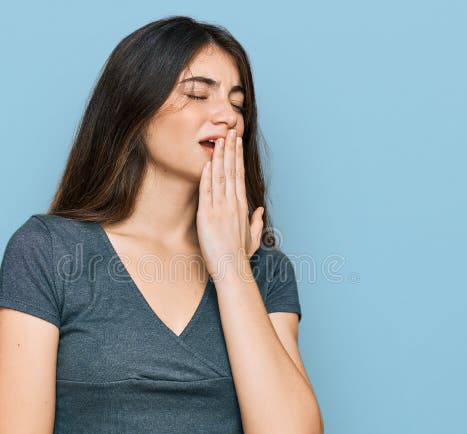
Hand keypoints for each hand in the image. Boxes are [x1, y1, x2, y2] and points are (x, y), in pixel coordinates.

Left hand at [196, 128, 264, 280]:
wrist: (232, 268)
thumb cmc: (240, 256)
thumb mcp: (253, 238)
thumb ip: (256, 223)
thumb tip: (260, 211)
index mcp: (242, 207)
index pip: (239, 176)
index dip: (237, 157)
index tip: (236, 143)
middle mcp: (232, 204)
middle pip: (231, 171)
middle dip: (230, 150)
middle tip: (229, 132)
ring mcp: (220, 209)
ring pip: (220, 177)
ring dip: (218, 157)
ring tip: (219, 140)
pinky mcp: (207, 216)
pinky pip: (207, 192)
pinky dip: (207, 176)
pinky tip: (207, 163)